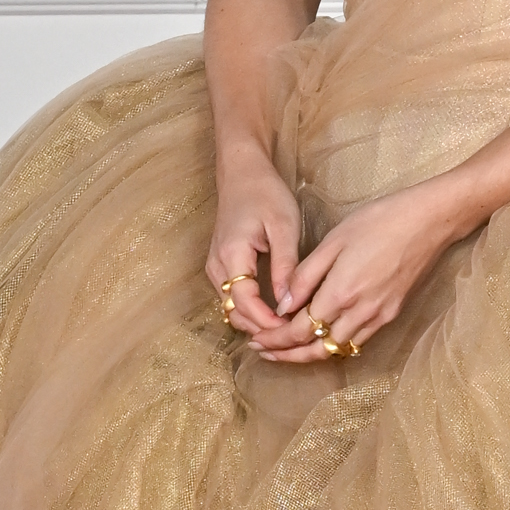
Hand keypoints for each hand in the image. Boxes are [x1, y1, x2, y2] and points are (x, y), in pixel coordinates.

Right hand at [205, 156, 303, 342]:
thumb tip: (289, 304)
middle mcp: (216, 266)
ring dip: (257, 323)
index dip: (267, 322)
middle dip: (263, 329)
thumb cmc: (265, 194)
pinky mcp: (219, 268)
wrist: (242, 173)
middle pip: (235, 313)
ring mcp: (214, 268)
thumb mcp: (284, 227)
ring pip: (232, 310)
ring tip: (288, 328)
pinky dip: (251, 311)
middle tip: (294, 335)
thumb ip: (286, 267)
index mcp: (231, 255)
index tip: (292, 329)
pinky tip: (274, 313)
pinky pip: (232, 299)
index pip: (244, 303)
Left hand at [249, 181, 462, 364]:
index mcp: (340, 292)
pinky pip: (358, 339)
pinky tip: (322, 337)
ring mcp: (379, 316)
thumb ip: (305, 276)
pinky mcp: (391, 314)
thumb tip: (283, 305)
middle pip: (317, 349)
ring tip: (286, 351)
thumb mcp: (334, 241)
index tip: (257, 341)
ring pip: (338, 349)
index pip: (300, 330)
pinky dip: (335, 344)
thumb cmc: (379, 221)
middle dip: (287, 355)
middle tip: (264, 353)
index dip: (275, 340)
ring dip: (310, 354)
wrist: (428, 222)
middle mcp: (360, 312)